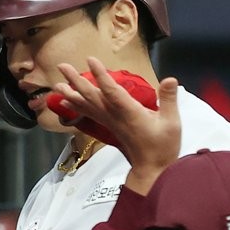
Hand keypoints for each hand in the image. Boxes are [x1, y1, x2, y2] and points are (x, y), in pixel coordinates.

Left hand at [54, 57, 180, 194]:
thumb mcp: (171, 123)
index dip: (101, 75)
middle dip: (76, 80)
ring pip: (87, 105)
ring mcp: (109, 122)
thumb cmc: (162, 147)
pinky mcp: (108, 126)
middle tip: (62, 66)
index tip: (91, 60)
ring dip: (71, 93)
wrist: (151, 169)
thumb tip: (170, 78)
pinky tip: (66, 101)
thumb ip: (169, 100)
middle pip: (92, 96)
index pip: (111, 90)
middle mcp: (114, 116)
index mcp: (129, 112)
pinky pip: (89, 114)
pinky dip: (76, 107)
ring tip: (57, 83)